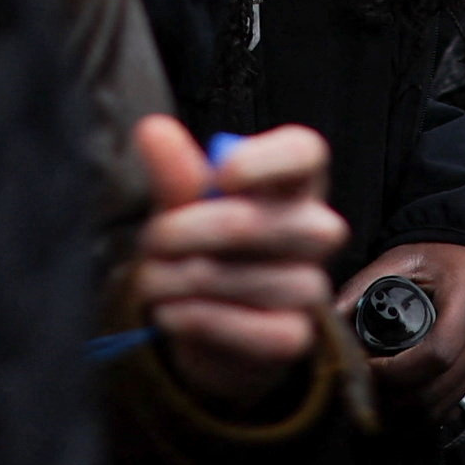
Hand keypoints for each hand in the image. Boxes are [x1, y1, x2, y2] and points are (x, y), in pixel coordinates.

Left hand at [133, 116, 343, 407]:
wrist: (206, 325)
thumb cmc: (203, 247)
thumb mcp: (184, 206)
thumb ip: (175, 172)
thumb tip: (153, 129)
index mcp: (290, 182)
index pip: (304, 153)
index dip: (264, 159)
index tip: (220, 174)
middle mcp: (313, 230)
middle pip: (256, 221)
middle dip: (184, 232)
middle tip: (151, 241)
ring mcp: (309, 286)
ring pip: (242, 278)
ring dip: (179, 280)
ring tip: (153, 281)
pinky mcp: (294, 335)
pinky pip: (248, 329)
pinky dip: (197, 320)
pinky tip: (171, 312)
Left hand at [350, 241, 464, 431]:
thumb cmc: (439, 258)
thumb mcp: (401, 260)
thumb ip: (363, 285)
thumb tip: (326, 320)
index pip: (437, 354)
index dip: (396, 371)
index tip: (366, 368)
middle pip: (438, 389)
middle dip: (394, 397)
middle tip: (362, 388)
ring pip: (445, 407)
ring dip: (406, 412)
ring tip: (376, 398)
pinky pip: (455, 410)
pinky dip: (424, 413)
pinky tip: (401, 402)